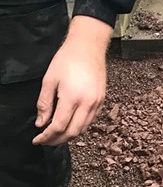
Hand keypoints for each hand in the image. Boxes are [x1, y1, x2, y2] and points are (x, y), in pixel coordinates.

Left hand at [34, 15, 111, 144]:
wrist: (88, 47)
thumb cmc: (67, 59)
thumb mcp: (49, 80)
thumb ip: (44, 104)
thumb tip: (41, 123)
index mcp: (72, 97)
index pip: (58, 126)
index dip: (46, 136)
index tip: (37, 139)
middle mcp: (87, 102)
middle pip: (72, 132)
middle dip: (57, 140)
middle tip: (45, 140)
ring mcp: (97, 102)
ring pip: (83, 128)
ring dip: (69, 135)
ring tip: (56, 134)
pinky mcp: (102, 99)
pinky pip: (91, 120)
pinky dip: (80, 126)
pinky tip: (70, 123)